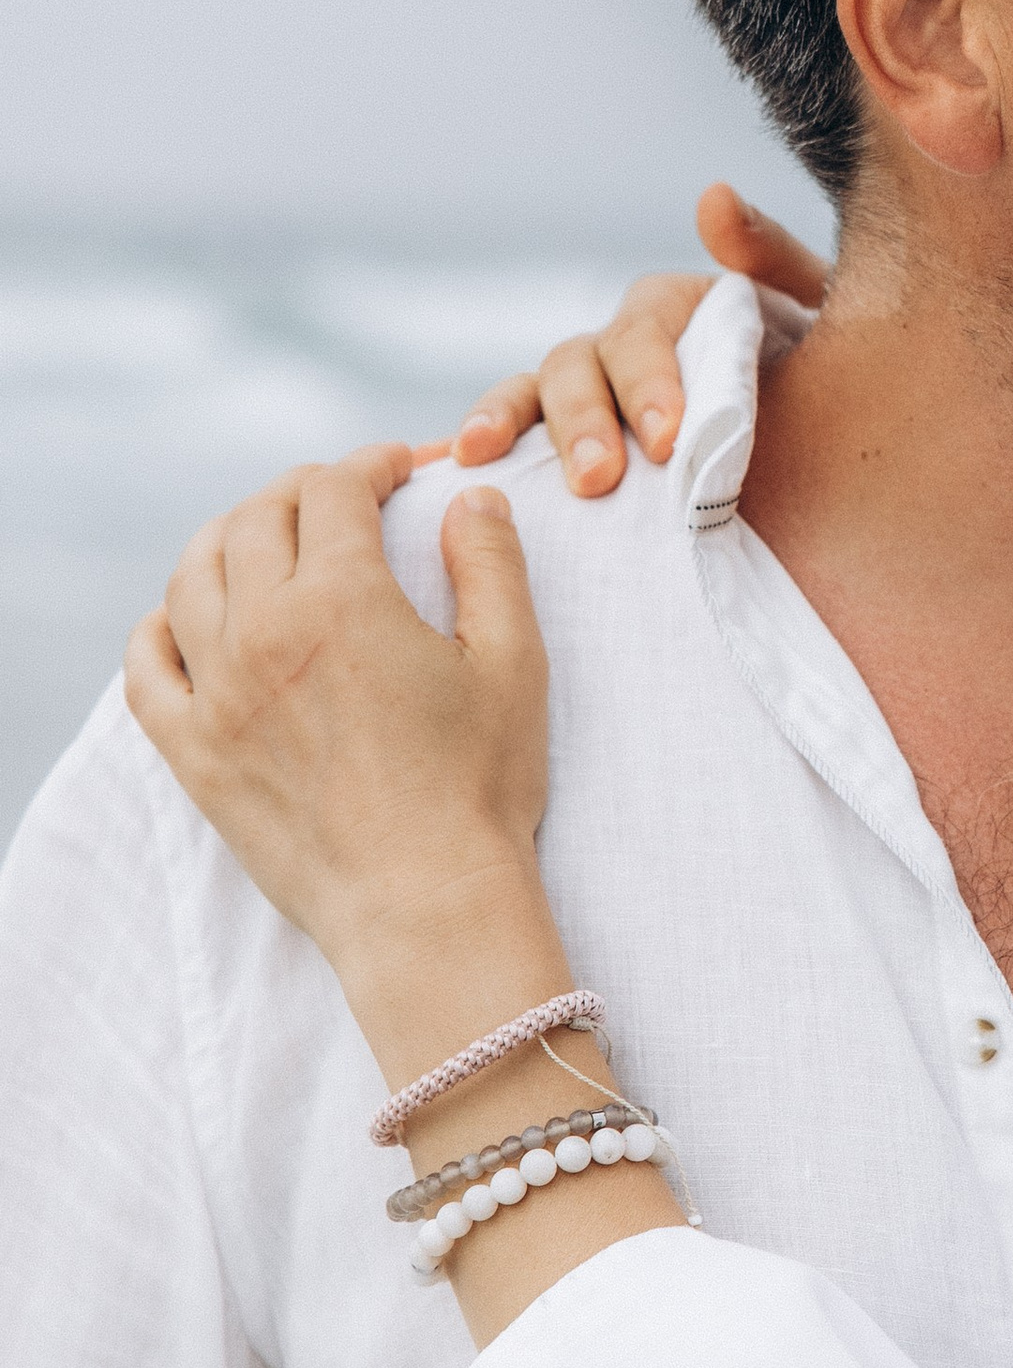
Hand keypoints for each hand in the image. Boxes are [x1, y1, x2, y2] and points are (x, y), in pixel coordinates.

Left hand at [126, 451, 549, 986]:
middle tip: (340, 497)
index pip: (334, 490)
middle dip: (303, 490)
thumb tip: (471, 496)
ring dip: (231, 537)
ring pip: (194, 575)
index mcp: (344, 601)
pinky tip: (185, 617)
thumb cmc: (481, 786)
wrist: (424, 902)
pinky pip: (145, 666)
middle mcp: (264, 632)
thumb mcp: (513, 661)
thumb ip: (491, 564)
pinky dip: (159, 625)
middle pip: (259, 518)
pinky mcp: (194, 750)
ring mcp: (216, 692)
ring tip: (266, 539)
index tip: (397, 469)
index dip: (370, 465)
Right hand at [443, 184, 829, 496]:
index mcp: (678, 309)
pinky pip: (513, 439)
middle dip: (584, 421)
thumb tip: (711, 197)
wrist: (834, 455)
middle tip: (600, 480)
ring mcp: (589, 395)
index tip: (670, 438)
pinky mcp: (568, 446)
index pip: (645, 331)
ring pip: (533, 394)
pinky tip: (444, 466)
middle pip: (578, 364)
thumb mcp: (821, 313)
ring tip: (485, 461)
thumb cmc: (829, 373)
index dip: (649, 381)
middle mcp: (622, 345)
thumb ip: (775, 258)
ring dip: (511, 424)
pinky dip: (478, 442)